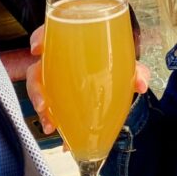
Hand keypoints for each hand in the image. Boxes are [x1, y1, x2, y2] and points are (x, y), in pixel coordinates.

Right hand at [26, 25, 150, 135]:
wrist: (115, 81)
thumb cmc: (113, 64)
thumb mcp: (126, 65)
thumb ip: (136, 71)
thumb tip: (141, 84)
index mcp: (69, 45)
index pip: (49, 34)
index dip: (39, 38)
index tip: (37, 50)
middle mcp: (56, 62)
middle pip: (36, 70)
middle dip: (35, 89)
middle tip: (43, 104)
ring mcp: (53, 82)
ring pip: (39, 94)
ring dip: (42, 112)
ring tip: (51, 126)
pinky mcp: (57, 101)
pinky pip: (51, 112)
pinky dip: (58, 125)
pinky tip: (66, 141)